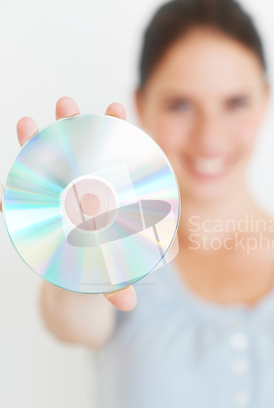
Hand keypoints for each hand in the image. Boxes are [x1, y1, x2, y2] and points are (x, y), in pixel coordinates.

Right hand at [0, 97, 136, 310]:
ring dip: (38, 142)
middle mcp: (82, 194)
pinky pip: (25, 195)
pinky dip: (13, 186)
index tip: (116, 109)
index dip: (116, 134)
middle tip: (66, 104)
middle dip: (72, 127)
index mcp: (106, 201)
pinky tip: (6, 172)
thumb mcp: (109, 277)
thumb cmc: (102, 272)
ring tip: (28, 122)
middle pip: (78, 155)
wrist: (81, 282)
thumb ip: (116, 285)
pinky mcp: (38, 212)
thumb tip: (128, 303)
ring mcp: (60, 200)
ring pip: (48, 166)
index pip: (113, 162)